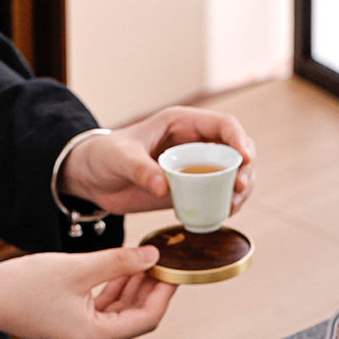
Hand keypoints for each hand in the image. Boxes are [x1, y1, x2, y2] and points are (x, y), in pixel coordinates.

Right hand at [0, 246, 175, 338]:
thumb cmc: (22, 286)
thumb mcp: (78, 268)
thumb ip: (120, 262)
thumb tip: (153, 258)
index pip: (147, 318)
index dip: (164, 292)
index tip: (176, 269)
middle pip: (136, 318)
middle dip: (151, 288)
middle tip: (164, 261)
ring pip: (121, 315)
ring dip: (133, 289)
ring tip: (145, 260)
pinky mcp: (74, 334)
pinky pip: (105, 314)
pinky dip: (115, 294)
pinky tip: (124, 270)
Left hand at [58, 105, 255, 215]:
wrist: (92, 179)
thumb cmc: (103, 156)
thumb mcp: (119, 158)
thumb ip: (139, 169)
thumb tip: (163, 186)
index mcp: (182, 123)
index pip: (223, 125)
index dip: (239, 141)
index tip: (244, 161)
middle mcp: (194, 143)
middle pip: (236, 150)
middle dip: (246, 169)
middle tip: (239, 190)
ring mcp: (195, 167)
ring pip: (232, 174)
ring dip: (240, 189)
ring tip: (232, 207)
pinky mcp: (190, 189)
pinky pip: (217, 195)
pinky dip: (226, 204)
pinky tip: (223, 214)